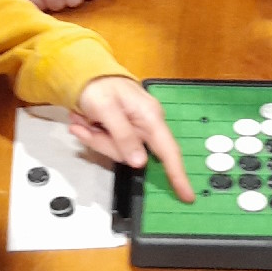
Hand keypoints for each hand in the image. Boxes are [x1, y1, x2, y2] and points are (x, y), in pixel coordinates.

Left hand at [70, 76, 194, 201]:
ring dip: (97, 138)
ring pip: (118, 151)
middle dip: (106, 145)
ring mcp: (136, 129)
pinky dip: (95, 136)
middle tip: (88, 126)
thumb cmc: (99, 86)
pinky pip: (111, 145)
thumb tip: (140, 163)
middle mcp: (147, 125)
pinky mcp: (126, 132)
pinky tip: (87, 121)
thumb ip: (124, 136)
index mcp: (150, 117)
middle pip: (133, 155)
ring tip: (85, 119)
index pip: (169, 152)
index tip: (187, 196)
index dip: (178, 176)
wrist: (87, 74)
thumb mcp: (107, 109)